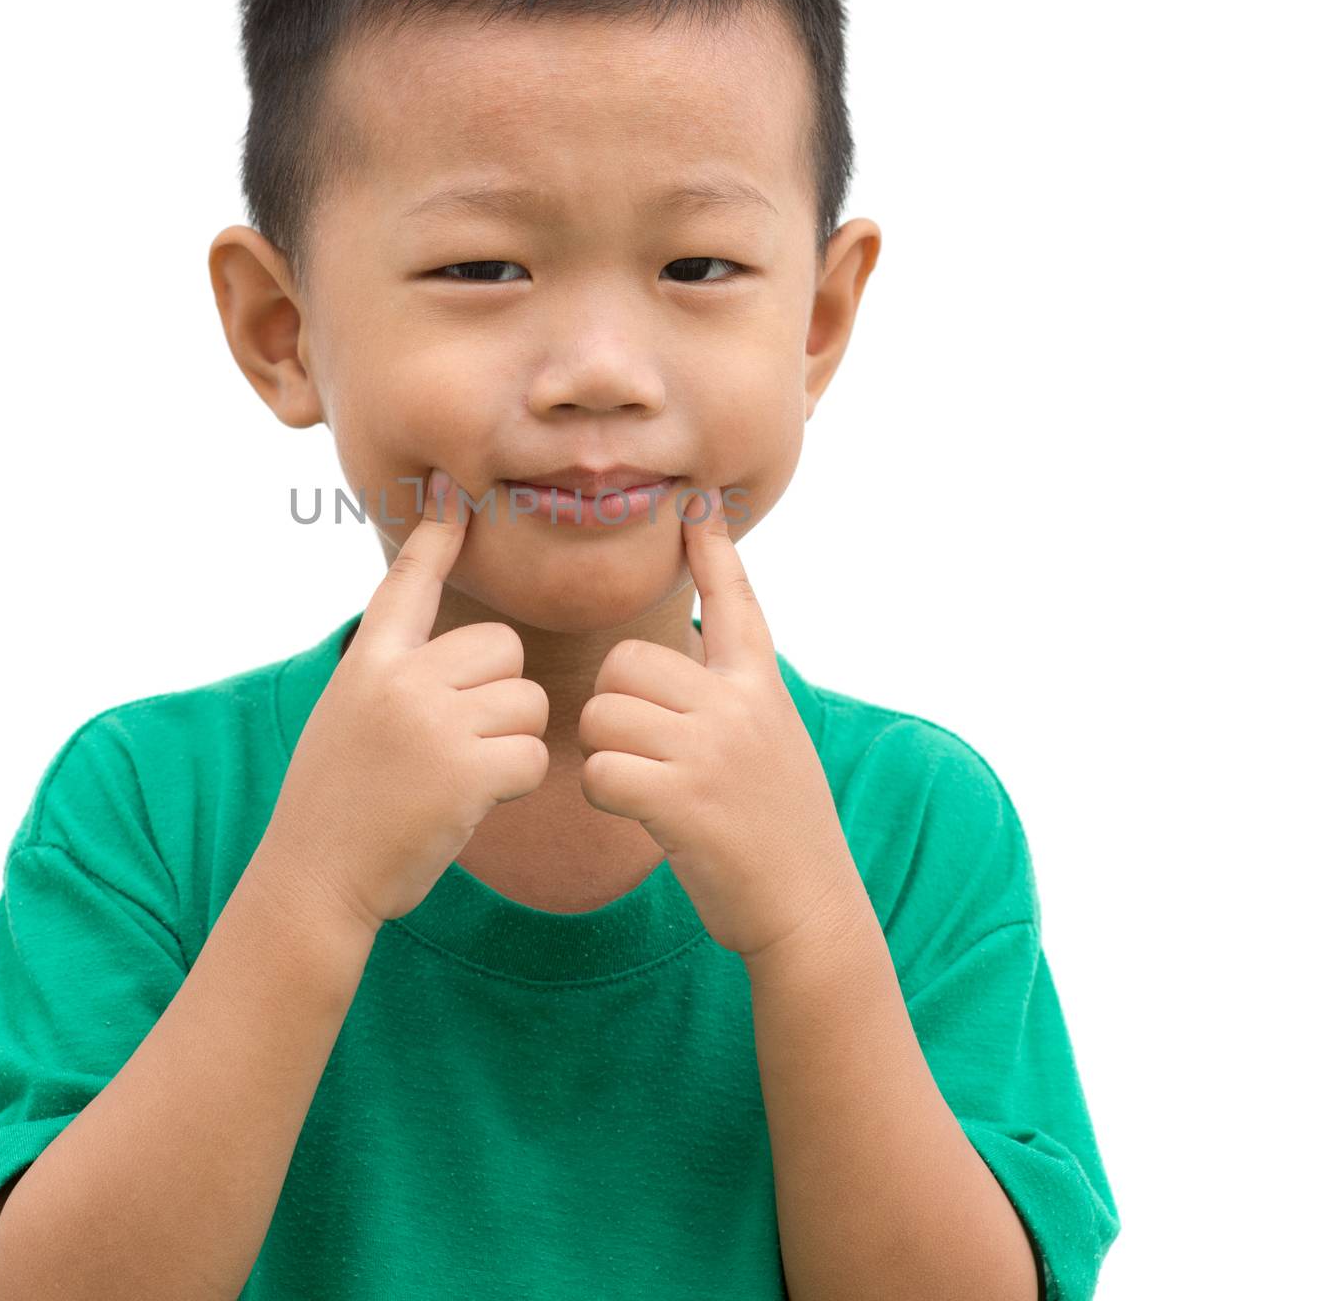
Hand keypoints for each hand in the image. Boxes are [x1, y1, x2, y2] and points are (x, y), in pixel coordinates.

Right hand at [257, 468, 550, 933]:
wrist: (315, 878)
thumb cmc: (336, 804)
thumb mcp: (348, 717)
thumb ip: (393, 677)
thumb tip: (451, 654)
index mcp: (369, 663)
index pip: (409, 582)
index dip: (436, 535)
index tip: (453, 489)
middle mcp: (399, 681)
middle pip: (502, 648)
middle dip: (500, 693)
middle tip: (462, 741)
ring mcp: (432, 723)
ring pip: (527, 701)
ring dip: (512, 741)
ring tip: (463, 776)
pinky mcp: (465, 771)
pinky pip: (532, 755)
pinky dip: (518, 783)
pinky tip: (476, 803)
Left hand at [576, 487, 859, 961]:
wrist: (809, 908)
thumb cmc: (778, 827)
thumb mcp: (773, 741)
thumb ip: (730, 697)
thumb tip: (675, 660)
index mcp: (760, 686)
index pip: (735, 601)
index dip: (713, 551)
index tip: (697, 501)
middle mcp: (738, 706)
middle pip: (626, 662)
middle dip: (616, 704)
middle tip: (642, 750)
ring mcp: (711, 750)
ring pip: (603, 713)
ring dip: (604, 751)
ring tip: (642, 784)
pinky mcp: (681, 800)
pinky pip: (599, 769)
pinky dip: (603, 793)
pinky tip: (636, 812)